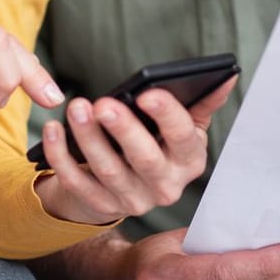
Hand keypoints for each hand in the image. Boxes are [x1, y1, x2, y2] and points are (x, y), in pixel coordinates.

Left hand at [32, 77, 235, 225]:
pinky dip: (61, 157)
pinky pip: (77, 183)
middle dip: (123, 130)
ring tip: (76, 108)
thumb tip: (228, 74)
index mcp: (189, 160)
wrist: (126, 185)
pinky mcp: (100, 206)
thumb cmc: (158, 144)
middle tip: (103, 103)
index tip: (147, 93)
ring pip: (108, 171)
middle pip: (145, 159)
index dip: (166, 115)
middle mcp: (166, 186)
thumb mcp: (184, 127)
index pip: (182, 137)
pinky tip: (52, 130)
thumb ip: (201, 101)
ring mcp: (133, 201)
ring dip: (89, 139)